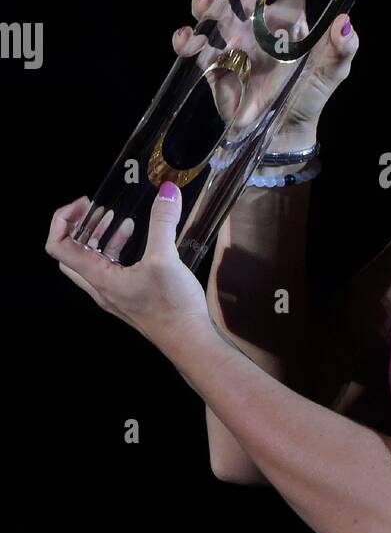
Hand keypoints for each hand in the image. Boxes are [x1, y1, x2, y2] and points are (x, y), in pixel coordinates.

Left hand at [45, 187, 210, 353]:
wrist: (188, 341)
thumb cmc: (171, 307)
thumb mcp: (165, 260)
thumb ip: (162, 223)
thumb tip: (166, 191)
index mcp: (98, 278)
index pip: (58, 247)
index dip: (63, 220)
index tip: (85, 204)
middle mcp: (99, 288)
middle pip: (70, 254)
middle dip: (78, 228)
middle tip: (94, 210)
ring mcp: (113, 294)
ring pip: (91, 262)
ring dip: (99, 237)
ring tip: (117, 219)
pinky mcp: (129, 297)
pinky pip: (111, 269)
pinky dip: (116, 249)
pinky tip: (137, 239)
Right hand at [171, 0, 359, 135]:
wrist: (282, 135)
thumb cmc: (309, 97)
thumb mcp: (332, 73)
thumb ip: (342, 49)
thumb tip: (345, 22)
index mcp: (290, 20)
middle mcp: (260, 26)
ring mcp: (236, 44)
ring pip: (216, 13)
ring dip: (207, 4)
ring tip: (205, 3)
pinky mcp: (216, 67)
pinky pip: (197, 48)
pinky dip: (187, 40)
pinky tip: (187, 36)